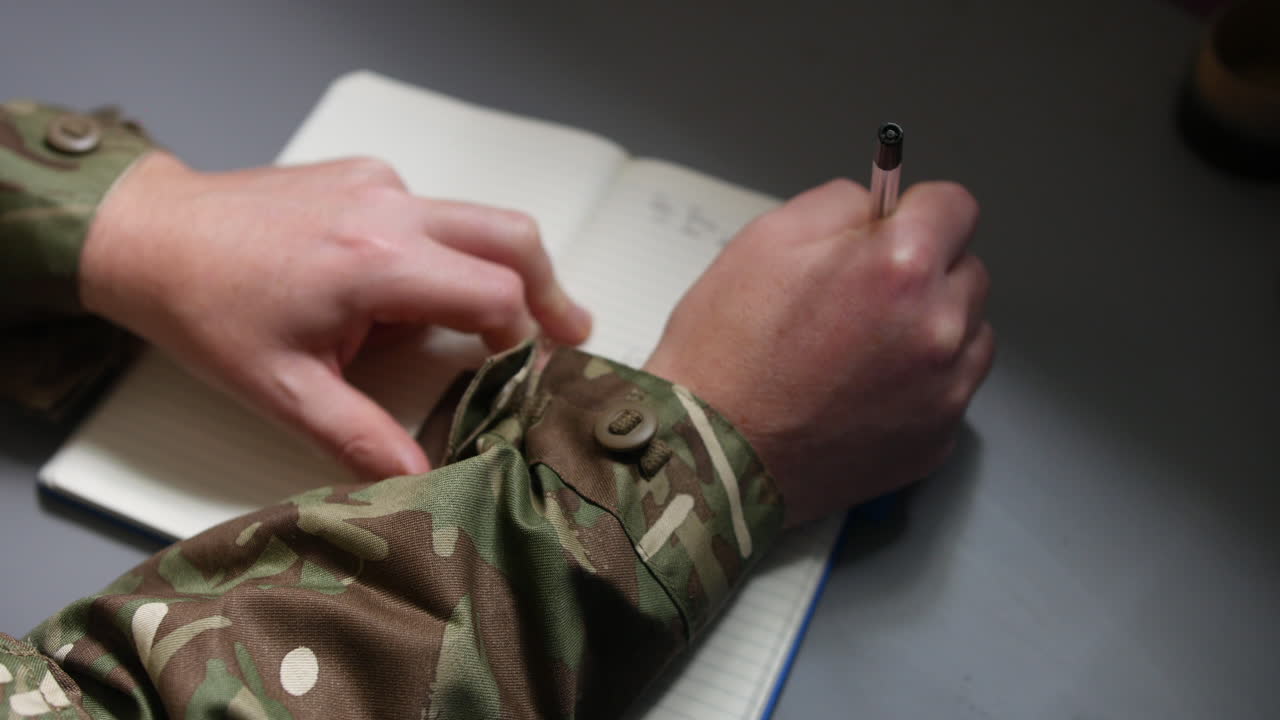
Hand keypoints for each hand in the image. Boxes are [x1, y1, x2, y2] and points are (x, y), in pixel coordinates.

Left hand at [81, 151, 590, 479]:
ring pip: (479, 218)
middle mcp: (390, 209)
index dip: (522, 340)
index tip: (522, 377)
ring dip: (504, 267)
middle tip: (570, 333)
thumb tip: (420, 481)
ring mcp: (378, 182)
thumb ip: (360, 439)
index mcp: (376, 263)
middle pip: (513, 236)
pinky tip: (418, 290)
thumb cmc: (207, 310)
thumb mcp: (283, 392)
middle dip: (551, 288)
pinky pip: (433, 210)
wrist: (150, 236)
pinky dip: (448, 250)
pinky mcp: (365, 174)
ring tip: (512, 320)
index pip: (494, 294)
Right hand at [645, 179, 991, 526]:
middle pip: (967, 272)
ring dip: (931, 330)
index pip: (957, 206)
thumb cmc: (724, 353)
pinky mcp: (936, 441)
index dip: (916, 211)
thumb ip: (840, 206)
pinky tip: (861, 391)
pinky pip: (949, 392)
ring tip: (860, 350)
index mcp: (902, 267)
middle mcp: (939, 329)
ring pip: (968, 335)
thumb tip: (877, 208)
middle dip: (925, 274)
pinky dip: (919, 386)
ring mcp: (944, 393)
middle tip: (861, 297)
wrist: (709, 454)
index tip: (894, 228)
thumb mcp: (765, 238)